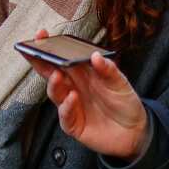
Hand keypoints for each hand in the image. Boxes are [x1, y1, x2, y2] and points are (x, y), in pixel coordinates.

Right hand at [22, 29, 148, 159]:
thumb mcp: (120, 83)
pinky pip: (65, 115)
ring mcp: (71, 106)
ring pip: (54, 93)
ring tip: (56, 75)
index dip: (49, 47)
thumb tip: (95, 55)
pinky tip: (71, 98)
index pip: (61, 59)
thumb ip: (108, 70)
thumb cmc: (125, 104)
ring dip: (53, 83)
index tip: (41, 35)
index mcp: (81, 74)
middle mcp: (72, 88)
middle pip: (50, 73)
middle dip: (39, 61)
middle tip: (32, 51)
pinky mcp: (73, 124)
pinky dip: (66, 106)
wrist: (135, 132)